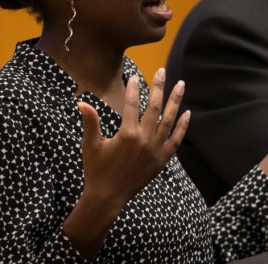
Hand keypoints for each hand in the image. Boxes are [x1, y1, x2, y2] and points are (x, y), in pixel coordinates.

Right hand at [78, 68, 187, 205]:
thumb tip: (81, 102)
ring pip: (169, 120)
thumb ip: (90, 122)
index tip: (135, 76)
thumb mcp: (90, 145)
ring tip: (181, 84)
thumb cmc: (96, 169)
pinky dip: (182, 126)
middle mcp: (144, 140)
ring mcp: (155, 150)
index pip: (132, 105)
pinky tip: (187, 113)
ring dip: (176, 101)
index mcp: (127, 134)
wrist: (108, 196)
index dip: (134, 89)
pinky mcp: (162, 160)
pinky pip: (176, 140)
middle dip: (159, 87)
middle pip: (154, 107)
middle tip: (162, 71)